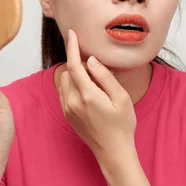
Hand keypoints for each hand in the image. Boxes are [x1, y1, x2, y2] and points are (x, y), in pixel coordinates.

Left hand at [59, 29, 136, 164]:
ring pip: (63, 81)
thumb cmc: (122, 125)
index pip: (74, 65)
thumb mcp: (120, 98)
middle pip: (67, 71)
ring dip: (73, 74)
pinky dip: (71, 84)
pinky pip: (63, 92)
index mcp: (87, 95)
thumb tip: (92, 60)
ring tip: (91, 78)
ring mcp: (67, 109)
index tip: (72, 33)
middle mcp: (72, 101)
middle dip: (76, 62)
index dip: (72, 47)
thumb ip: (105, 77)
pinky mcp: (67, 115)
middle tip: (92, 61)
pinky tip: (86, 89)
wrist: (113, 151)